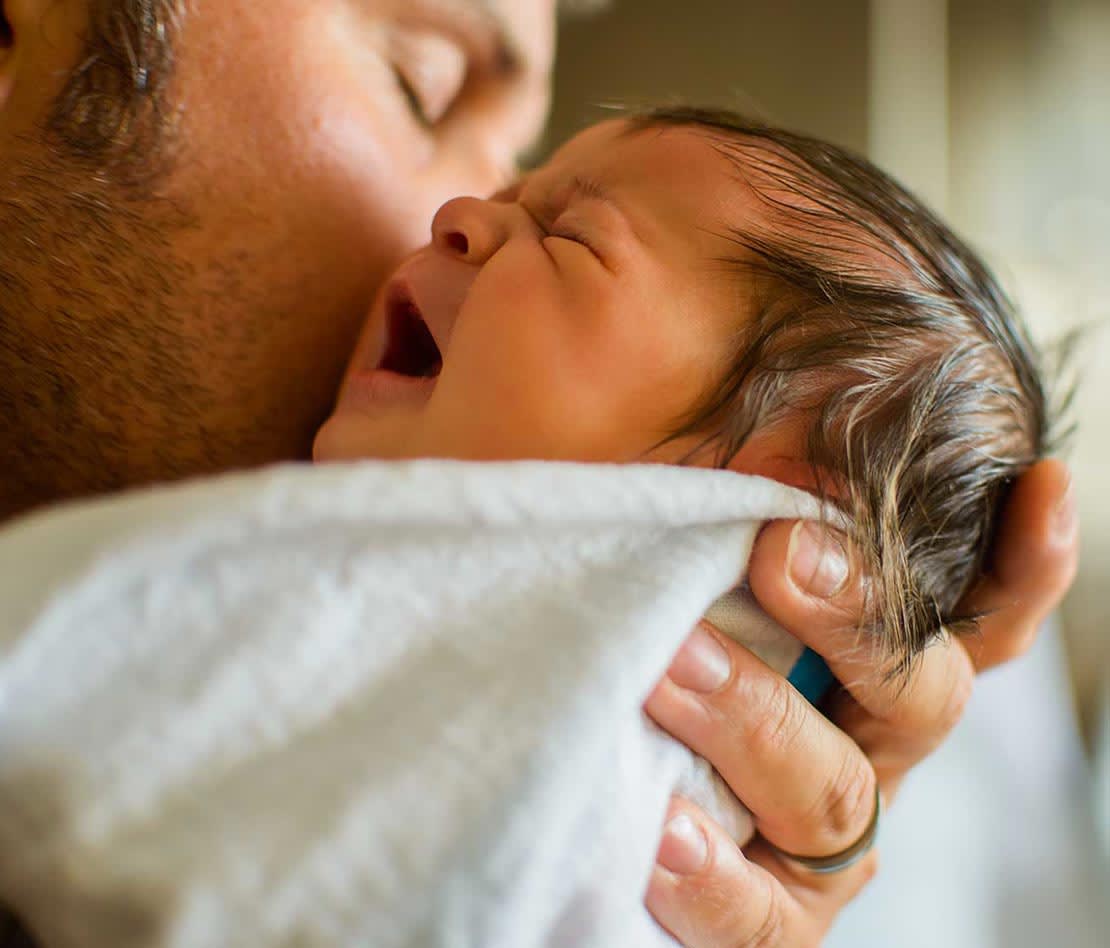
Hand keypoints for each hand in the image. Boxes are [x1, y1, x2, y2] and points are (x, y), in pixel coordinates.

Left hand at [642, 459, 1077, 945]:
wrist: (558, 764)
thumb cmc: (636, 619)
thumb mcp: (683, 541)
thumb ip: (737, 492)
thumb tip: (787, 427)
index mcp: (868, 665)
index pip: (977, 613)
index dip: (1022, 561)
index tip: (1035, 485)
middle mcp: (863, 750)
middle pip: (920, 693)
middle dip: (858, 620)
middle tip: (777, 554)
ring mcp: (812, 843)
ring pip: (831, 793)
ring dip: (757, 721)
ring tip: (670, 668)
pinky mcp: (753, 918)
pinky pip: (758, 919)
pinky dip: (717, 878)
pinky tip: (663, 834)